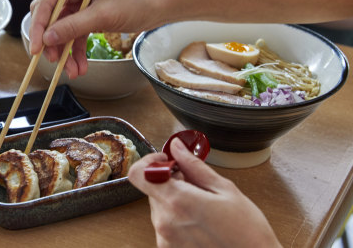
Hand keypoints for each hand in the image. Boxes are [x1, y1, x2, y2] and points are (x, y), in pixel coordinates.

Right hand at [29, 0, 156, 77]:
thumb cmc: (138, 0)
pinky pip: (78, 35)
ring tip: (72, 72)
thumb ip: (74, 26)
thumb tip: (47, 39)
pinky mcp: (91, 15)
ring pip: (65, 31)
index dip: (39, 27)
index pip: (47, 2)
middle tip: (55, 63)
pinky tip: (81, 67)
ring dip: (67, 52)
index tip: (37, 49)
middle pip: (53, 18)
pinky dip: (78, 52)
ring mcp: (83, 2)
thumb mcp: (104, 15)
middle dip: (54, 43)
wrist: (165, 4)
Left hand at [128, 138, 280, 247]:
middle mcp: (165, 221)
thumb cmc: (247, 232)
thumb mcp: (225, 190)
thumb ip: (194, 166)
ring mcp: (165, 238)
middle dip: (170, 181)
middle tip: (195, 184)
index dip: (150, 161)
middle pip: (152, 188)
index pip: (139, 173)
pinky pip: (165, 223)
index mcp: (177, 201)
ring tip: (202, 207)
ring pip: (159, 205)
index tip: (167, 160)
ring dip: (174, 200)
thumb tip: (177, 148)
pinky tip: (200, 221)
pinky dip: (177, 217)